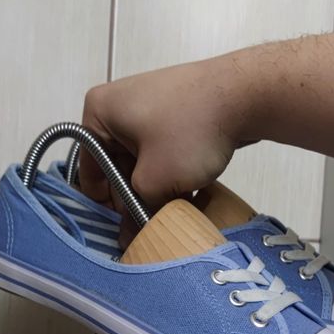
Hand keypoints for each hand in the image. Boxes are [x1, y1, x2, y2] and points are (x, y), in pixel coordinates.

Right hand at [80, 56, 255, 244]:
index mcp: (99, 112)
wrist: (244, 94)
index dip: (105, 203)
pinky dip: (172, 172)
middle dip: (135, 196)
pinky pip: (164, 150)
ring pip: (143, 161)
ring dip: (157, 188)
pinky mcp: (176, 111)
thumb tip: (129, 238)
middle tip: (152, 222)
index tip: (125, 225)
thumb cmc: (189, 132)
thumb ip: (137, 210)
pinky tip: (190, 194)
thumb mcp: (155, 180)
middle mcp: (118, 105)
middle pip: (117, 166)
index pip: (88, 168)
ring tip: (175, 210)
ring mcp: (149, 106)